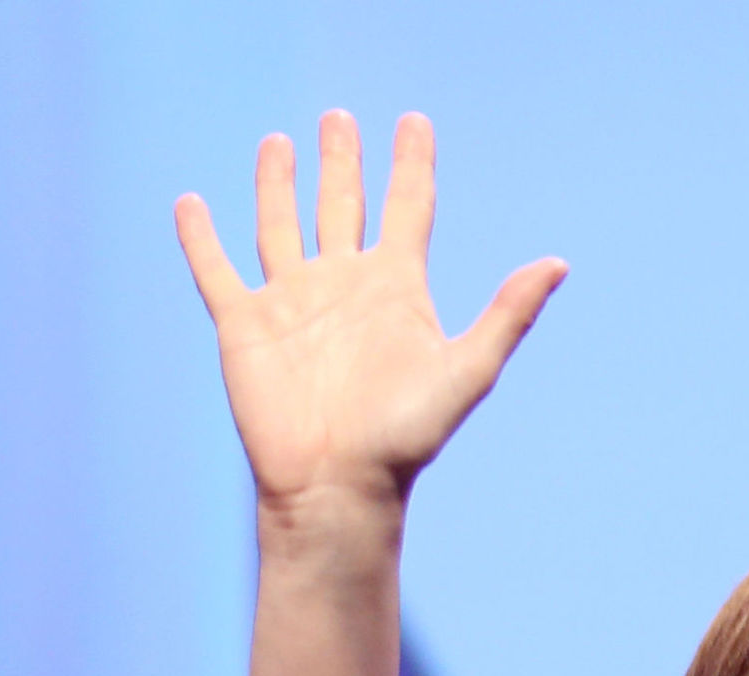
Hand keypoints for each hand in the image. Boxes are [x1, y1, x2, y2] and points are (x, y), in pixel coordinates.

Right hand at [176, 112, 566, 518]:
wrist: (337, 485)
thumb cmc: (405, 438)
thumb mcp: (466, 371)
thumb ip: (508, 316)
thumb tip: (558, 264)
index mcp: (395, 288)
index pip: (407, 207)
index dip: (412, 164)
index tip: (415, 122)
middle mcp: (343, 286)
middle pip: (342, 205)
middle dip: (341, 161)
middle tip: (339, 117)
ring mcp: (291, 302)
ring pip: (281, 226)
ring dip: (278, 185)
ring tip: (279, 142)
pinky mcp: (244, 325)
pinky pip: (216, 270)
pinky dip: (201, 237)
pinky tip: (190, 203)